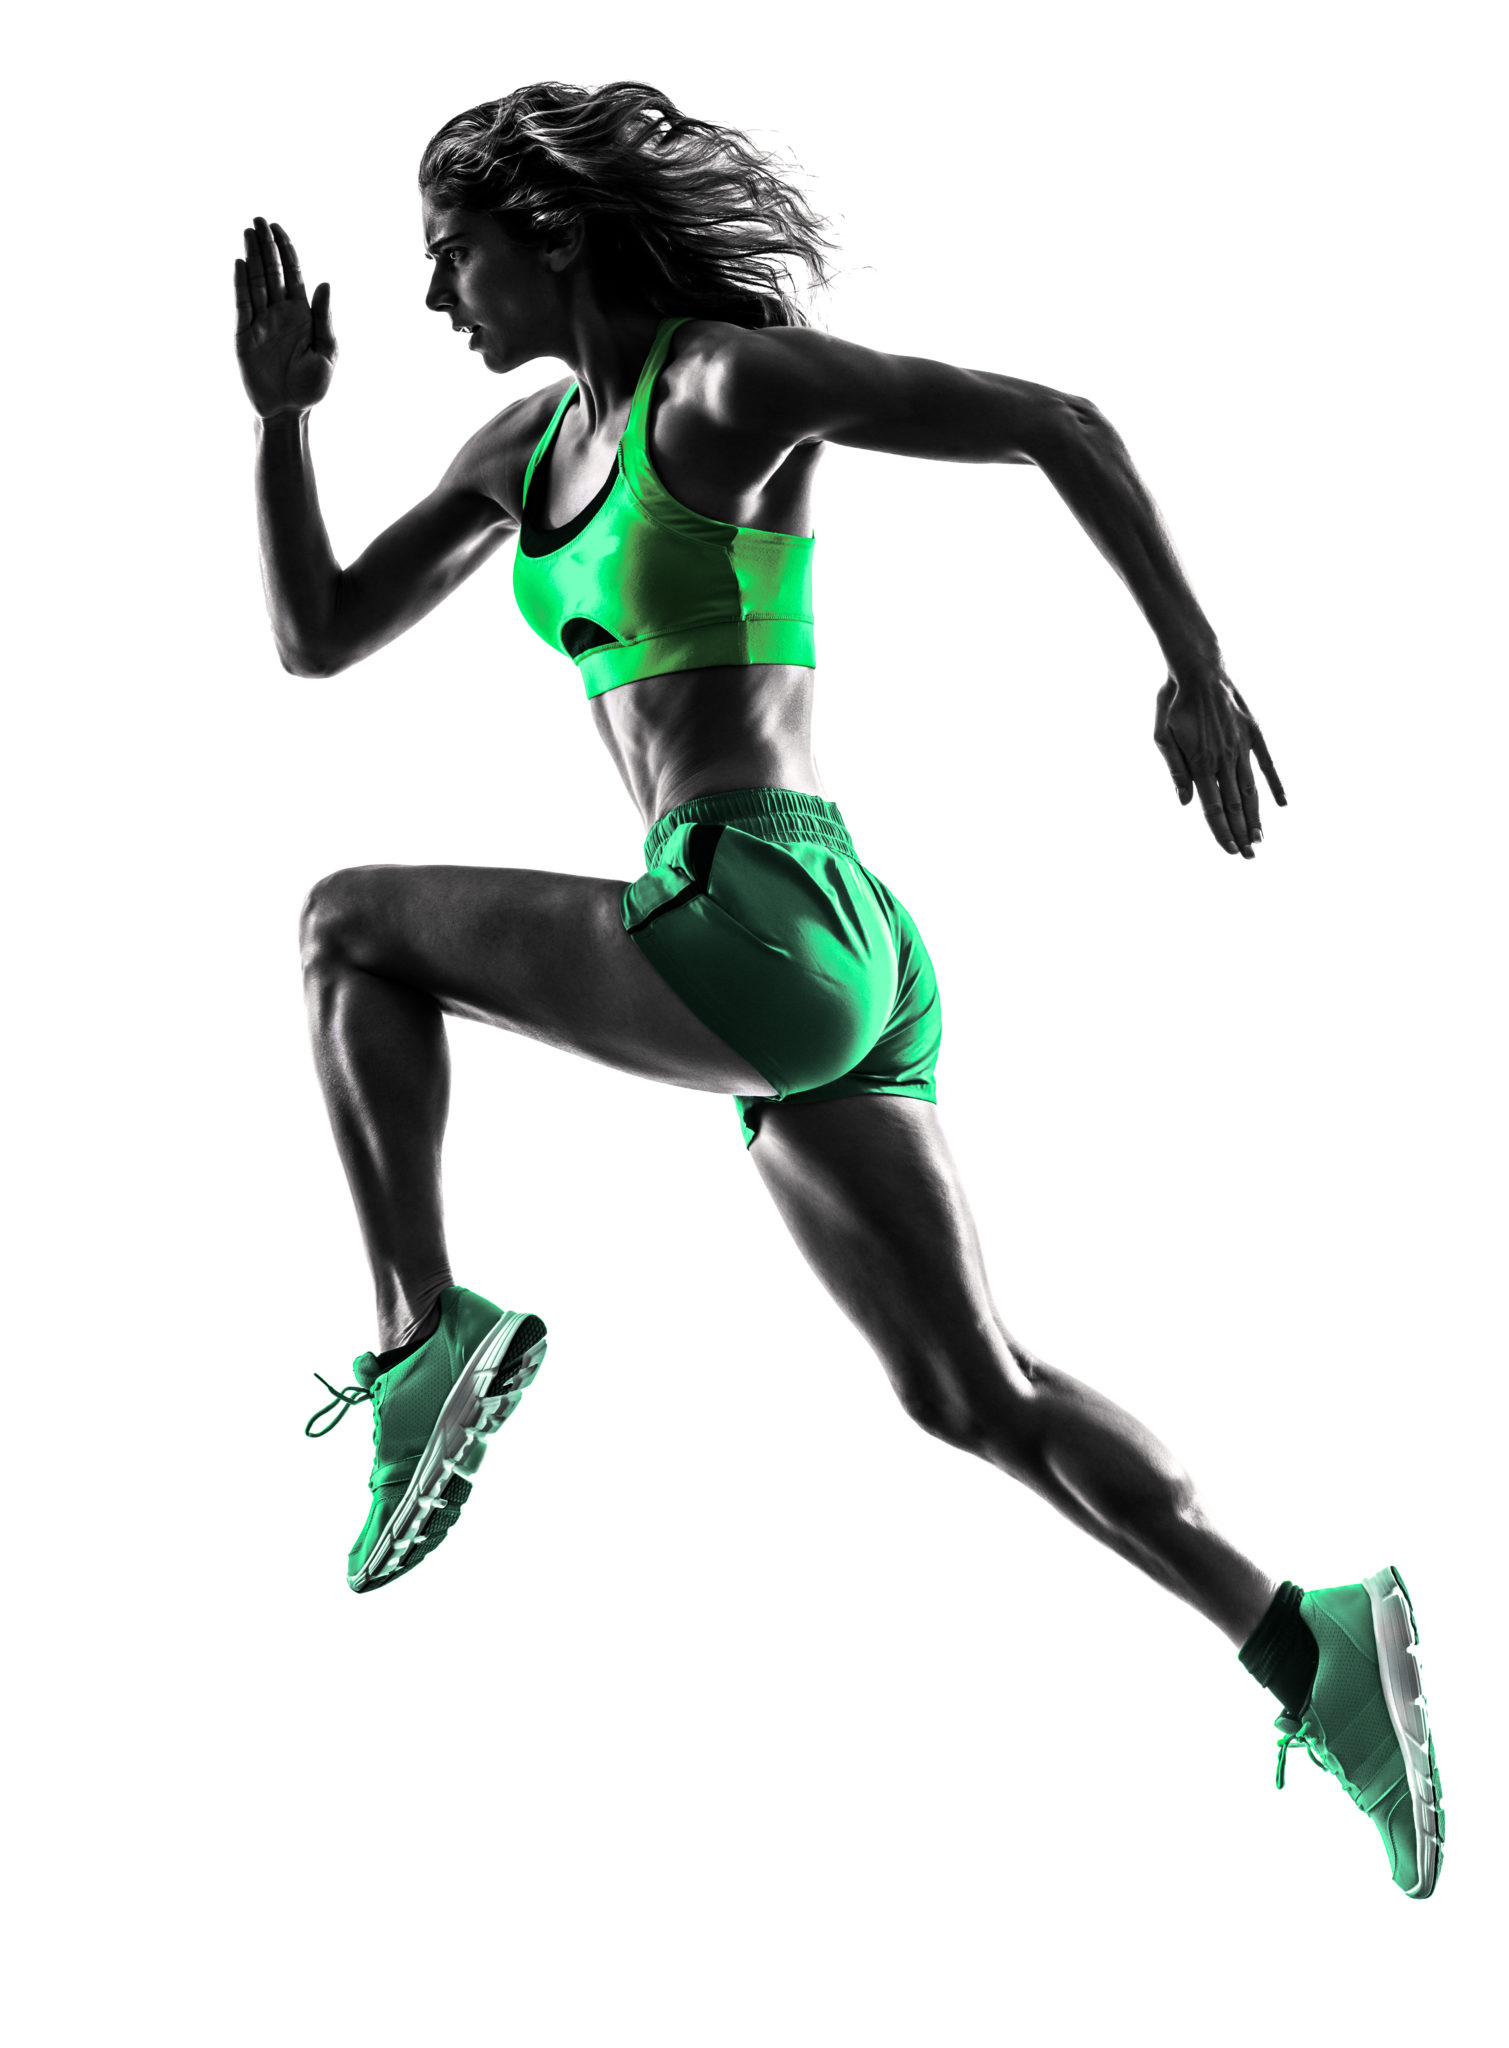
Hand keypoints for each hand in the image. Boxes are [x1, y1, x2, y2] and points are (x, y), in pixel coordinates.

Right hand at [234, 218, 335, 417]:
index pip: (292, 273)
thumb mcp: (327, 352)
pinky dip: (241, 284)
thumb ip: (326, 318)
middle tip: (258, 219)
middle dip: (265, 244)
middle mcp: (279, 312)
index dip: (286, 250)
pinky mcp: (244, 335)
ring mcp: (260, 322)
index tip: (278, 228)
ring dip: (252, 256)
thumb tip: (325, 283)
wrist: (289, 412)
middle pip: (271, 271)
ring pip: (255, 282)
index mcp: (301, 314)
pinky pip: (242, 305)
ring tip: (248, 231)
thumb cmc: (312, 386)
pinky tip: (240, 263)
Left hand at [1154, 668, 1284, 857]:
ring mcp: (1242, 746)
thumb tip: (1185, 802)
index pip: (1212, 808)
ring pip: (1251, 790)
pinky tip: (1282, 804)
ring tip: (1260, 839)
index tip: (1229, 851)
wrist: (1198, 668)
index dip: (1221, 831)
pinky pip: (1268, 763)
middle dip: (1241, 834)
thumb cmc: (1173, 702)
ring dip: (1256, 817)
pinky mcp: (1254, 733)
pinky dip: (1276, 784)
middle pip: (1234, 805)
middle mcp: (1224, 758)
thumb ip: (1175, 770)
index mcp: (1200, 762)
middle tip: (1249, 857)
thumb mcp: (1162, 736)